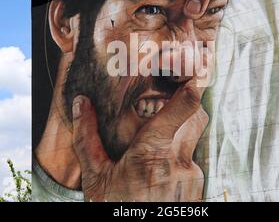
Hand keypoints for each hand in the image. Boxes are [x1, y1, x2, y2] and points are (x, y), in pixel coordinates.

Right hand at [72, 79, 208, 201]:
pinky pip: (193, 159)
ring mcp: (192, 176)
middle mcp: (179, 162)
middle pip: (197, 117)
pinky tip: (159, 169)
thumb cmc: (116, 211)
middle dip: (187, 105)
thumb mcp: (96, 177)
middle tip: (168, 102)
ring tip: (156, 143)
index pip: (185, 107)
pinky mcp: (197, 188)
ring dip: (181, 132)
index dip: (192, 85)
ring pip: (194, 138)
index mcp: (153, 152)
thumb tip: (81, 104)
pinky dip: (179, 155)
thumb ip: (88, 137)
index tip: (193, 70)